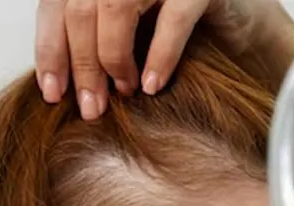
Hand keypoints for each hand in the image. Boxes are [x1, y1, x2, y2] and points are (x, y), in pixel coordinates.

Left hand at [34, 0, 293, 119]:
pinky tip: (151, 85)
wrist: (242, 16)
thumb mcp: (125, 29)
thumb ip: (91, 36)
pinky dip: (159, 56)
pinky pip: (173, 20)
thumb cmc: (176, 22)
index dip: (51, 48)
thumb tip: (54, 80)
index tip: (53, 92)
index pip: (59, 3)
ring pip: (115, 8)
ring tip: (122, 93)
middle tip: (89, 106)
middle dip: (82, 64)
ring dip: (112, 59)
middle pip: (82, 8)